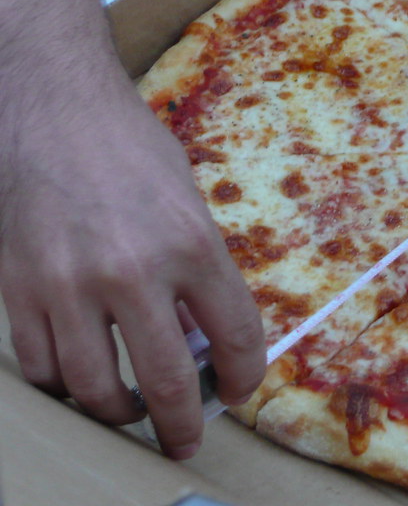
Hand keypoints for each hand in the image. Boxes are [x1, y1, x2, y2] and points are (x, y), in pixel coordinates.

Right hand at [0, 71, 265, 458]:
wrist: (52, 111)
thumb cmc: (129, 148)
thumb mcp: (187, 202)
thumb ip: (198, 270)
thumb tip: (197, 332)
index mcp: (192, 245)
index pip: (235, 336)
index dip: (243, 375)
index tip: (237, 389)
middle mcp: (134, 272)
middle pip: (166, 382)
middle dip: (183, 424)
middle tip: (185, 438)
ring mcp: (71, 286)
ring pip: (95, 388)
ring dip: (118, 412)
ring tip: (131, 411)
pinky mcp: (21, 289)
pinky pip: (42, 366)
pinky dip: (64, 384)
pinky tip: (80, 375)